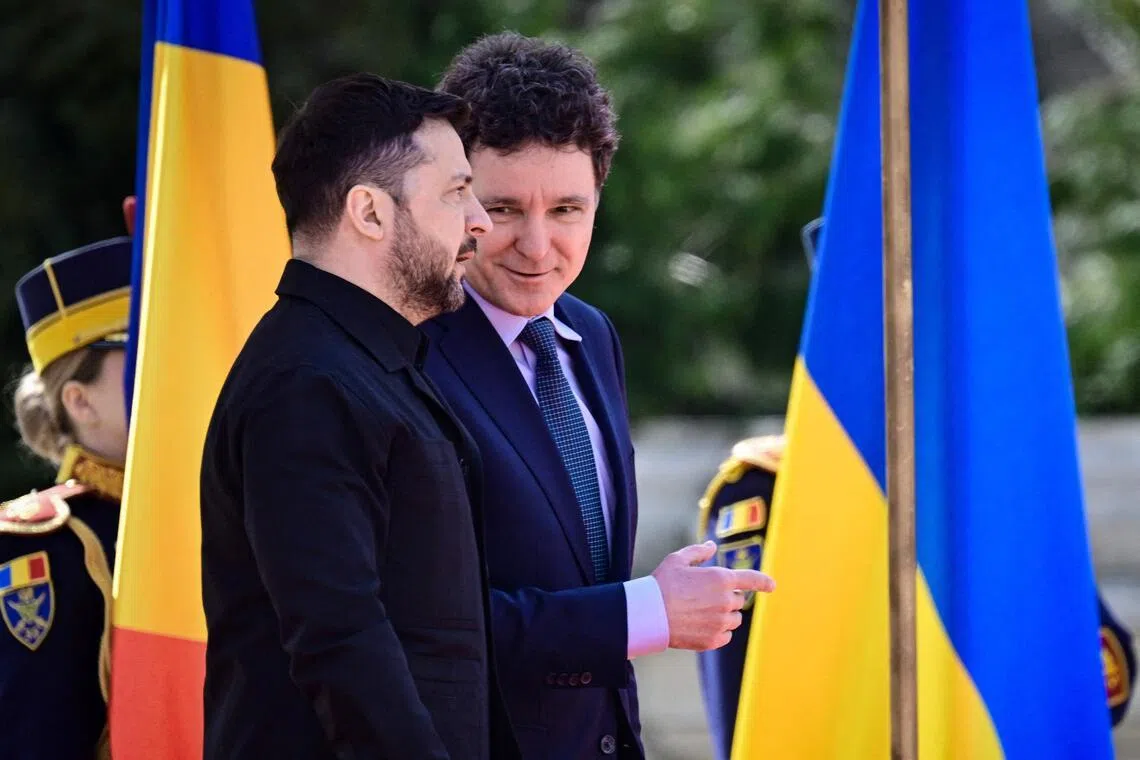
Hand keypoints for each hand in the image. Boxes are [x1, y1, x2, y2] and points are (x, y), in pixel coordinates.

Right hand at [650, 541, 774, 650]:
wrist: (650, 614)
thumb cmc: (662, 584)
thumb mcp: (677, 560)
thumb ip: (698, 552)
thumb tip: (711, 546)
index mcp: (721, 578)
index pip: (752, 579)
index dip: (764, 582)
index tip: (772, 586)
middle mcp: (726, 601)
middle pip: (739, 600)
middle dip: (728, 598)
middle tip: (705, 598)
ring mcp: (721, 622)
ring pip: (734, 619)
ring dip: (724, 615)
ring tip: (701, 613)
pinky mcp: (714, 639)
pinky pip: (726, 635)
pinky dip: (718, 631)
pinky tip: (700, 626)